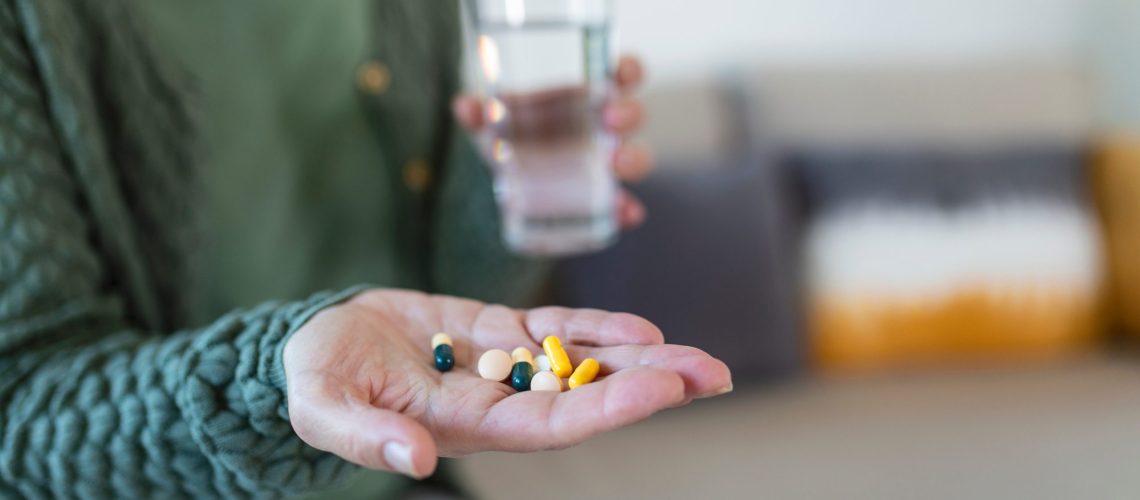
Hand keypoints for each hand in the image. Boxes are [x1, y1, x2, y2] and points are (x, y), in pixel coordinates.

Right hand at [283, 289, 731, 478]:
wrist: (318, 344)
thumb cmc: (316, 380)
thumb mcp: (324, 406)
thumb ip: (364, 435)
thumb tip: (412, 460)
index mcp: (466, 425)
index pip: (549, 423)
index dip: (604, 408)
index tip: (661, 391)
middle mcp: (498, 401)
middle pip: (585, 397)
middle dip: (648, 387)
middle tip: (713, 375)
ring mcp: (503, 364)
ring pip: (582, 362)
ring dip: (640, 358)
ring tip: (700, 358)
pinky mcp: (497, 329)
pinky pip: (557, 329)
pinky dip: (596, 327)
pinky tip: (640, 331)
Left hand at [453, 55, 652, 227]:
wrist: (510, 178)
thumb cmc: (514, 135)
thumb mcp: (495, 123)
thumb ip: (482, 115)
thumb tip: (465, 106)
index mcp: (589, 96)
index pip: (622, 75)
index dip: (628, 70)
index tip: (620, 73)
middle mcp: (606, 127)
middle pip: (634, 114)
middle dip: (630, 114)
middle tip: (611, 120)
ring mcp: (608, 163)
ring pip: (637, 156)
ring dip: (633, 158)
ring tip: (614, 164)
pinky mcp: (603, 198)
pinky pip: (625, 204)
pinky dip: (628, 210)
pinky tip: (626, 214)